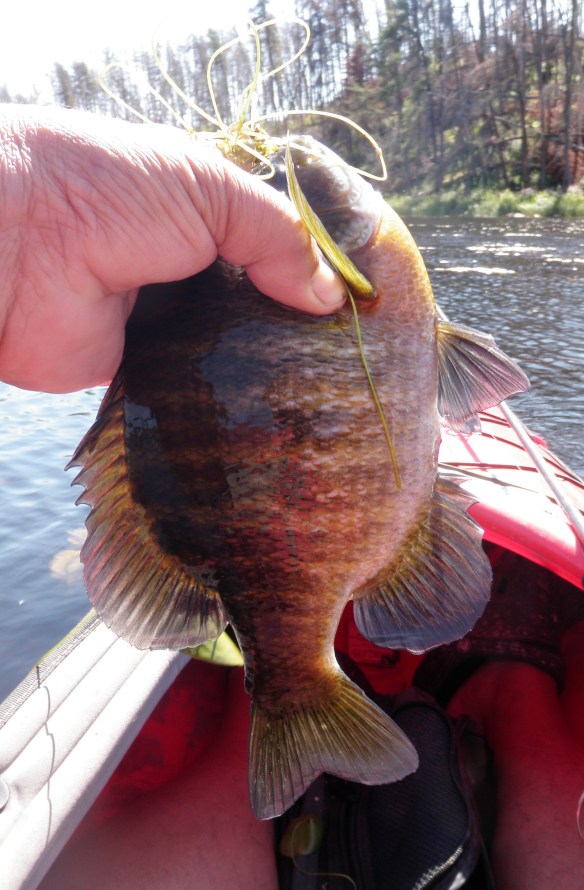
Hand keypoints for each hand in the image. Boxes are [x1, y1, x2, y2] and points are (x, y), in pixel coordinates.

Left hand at [0, 105, 343, 392]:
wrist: (15, 242)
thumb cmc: (108, 190)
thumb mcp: (208, 188)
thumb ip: (277, 237)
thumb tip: (330, 296)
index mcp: (204, 218)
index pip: (275, 250)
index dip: (315, 275)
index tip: (360, 308)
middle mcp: (188, 271)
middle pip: (259, 307)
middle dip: (297, 330)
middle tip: (350, 361)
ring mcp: (167, 323)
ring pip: (233, 353)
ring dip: (267, 369)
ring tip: (324, 394)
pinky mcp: (144, 371)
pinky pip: (197, 391)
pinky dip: (227, 401)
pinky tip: (270, 416)